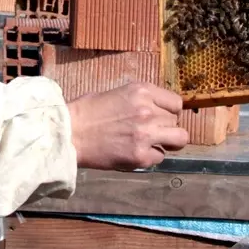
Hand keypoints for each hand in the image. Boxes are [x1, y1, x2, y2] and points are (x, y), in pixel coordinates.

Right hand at [66, 82, 188, 170]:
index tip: (161, 117)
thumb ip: (141, 101)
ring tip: (149, 143)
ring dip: (165, 142)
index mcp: (142, 91)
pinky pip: (160, 157)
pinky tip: (133, 152)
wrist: (70, 132)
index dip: (169, 112)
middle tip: (148, 132)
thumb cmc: (87, 111)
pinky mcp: (140, 155)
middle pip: (175, 122)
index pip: (176, 103)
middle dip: (164, 128)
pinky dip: (149, 157)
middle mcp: (148, 110)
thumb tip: (158, 111)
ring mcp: (146, 134)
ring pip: (179, 140)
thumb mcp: (117, 94)